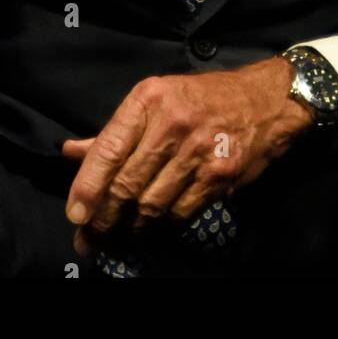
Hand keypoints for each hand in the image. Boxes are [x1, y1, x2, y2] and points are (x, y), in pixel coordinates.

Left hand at [60, 57, 312, 258]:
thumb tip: (71, 152)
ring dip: (130, 229)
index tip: (75, 215)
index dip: (86, 187)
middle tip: (90, 239)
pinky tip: (151, 231)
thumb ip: (114, 132)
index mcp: (148, 99)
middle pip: (127, 184)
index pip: (108, 149)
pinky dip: (162, 227)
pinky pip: (180, 213)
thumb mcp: (156, 100)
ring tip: (116, 239)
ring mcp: (198, 150)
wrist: (266, 100)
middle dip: (103, 218)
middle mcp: (171, 123)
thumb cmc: (204, 99)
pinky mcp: (220, 175)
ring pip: (151, 204)